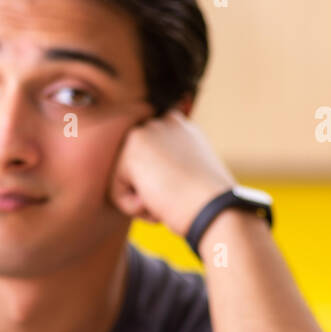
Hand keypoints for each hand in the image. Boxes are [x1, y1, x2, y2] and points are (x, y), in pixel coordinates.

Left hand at [108, 109, 236, 237]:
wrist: (214, 209)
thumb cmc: (206, 204)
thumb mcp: (190, 177)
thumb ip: (168, 168)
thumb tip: (144, 179)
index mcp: (181, 128)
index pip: (149, 158)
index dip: (159, 182)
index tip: (179, 192)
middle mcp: (163, 122)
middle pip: (133, 168)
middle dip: (147, 190)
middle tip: (174, 199)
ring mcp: (147, 132)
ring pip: (123, 179)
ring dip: (141, 200)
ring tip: (167, 201)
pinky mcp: (132, 149)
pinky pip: (116, 191)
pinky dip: (133, 207)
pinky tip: (158, 203)